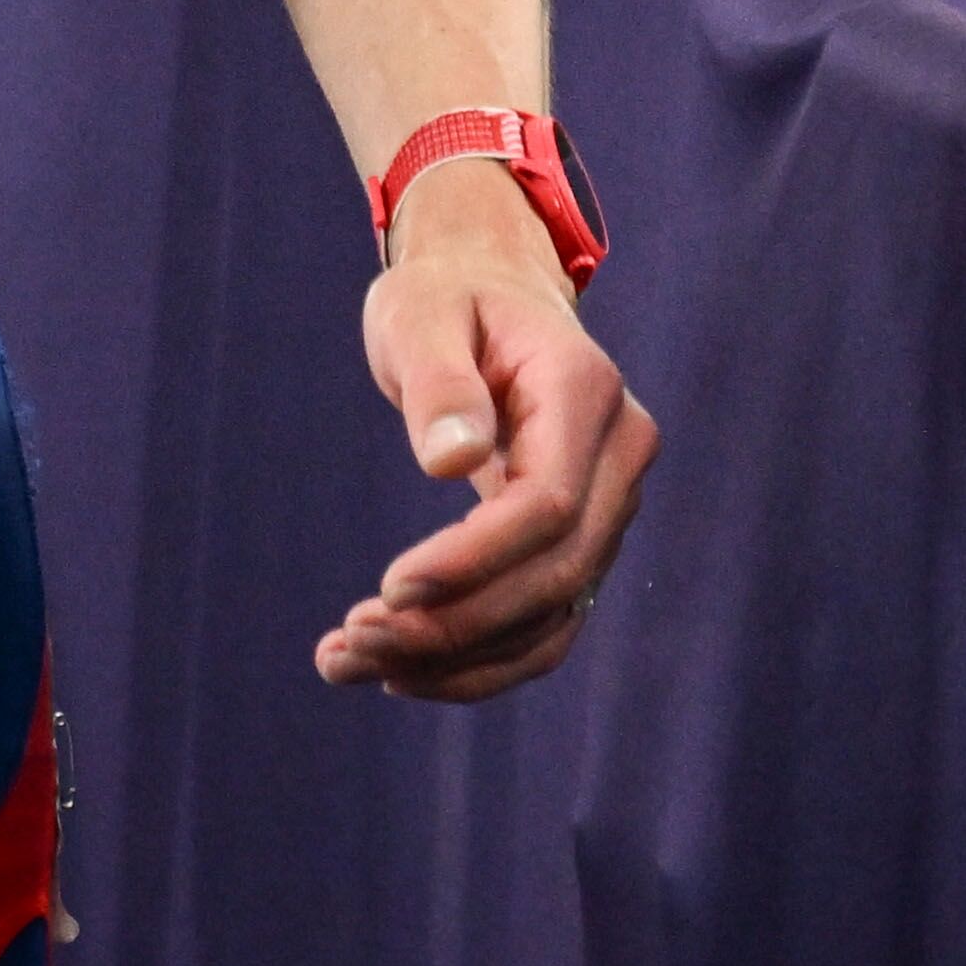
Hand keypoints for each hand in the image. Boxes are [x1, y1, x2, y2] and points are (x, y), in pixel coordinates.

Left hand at [317, 180, 655, 701]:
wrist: (487, 294)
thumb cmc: (445, 298)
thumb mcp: (420, 314)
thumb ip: (438, 383)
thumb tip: (450, 463)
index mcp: (586, 394)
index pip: (548, 506)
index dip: (473, 560)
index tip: (387, 590)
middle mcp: (618, 458)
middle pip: (556, 575)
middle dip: (454, 625)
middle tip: (350, 644)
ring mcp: (611, 507)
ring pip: (553, 617)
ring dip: (454, 659)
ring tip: (347, 663)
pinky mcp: (581, 543)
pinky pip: (544, 623)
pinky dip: (477, 660)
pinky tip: (397, 671)